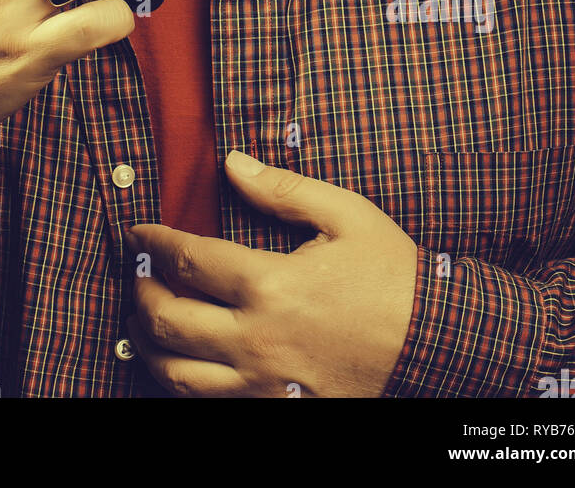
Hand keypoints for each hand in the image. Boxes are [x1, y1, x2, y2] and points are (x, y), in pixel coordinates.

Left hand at [123, 150, 417, 397]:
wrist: (437, 343)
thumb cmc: (392, 275)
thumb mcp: (345, 215)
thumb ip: (282, 189)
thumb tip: (232, 163)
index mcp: (270, 285)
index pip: (188, 260)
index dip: (154, 242)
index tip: (139, 231)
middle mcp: (258, 341)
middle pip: (168, 320)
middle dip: (141, 292)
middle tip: (137, 273)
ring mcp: (265, 386)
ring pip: (178, 375)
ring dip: (148, 345)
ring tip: (142, 321)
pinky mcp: (279, 411)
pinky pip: (211, 405)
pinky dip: (182, 384)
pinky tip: (179, 363)